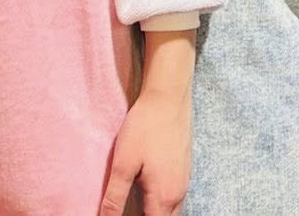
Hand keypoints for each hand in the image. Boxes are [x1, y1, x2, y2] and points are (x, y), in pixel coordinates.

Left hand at [100, 29, 194, 215]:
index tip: (123, 215)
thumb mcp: (123, 164)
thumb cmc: (145, 127)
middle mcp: (178, 193)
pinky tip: (149, 192)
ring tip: (137, 208)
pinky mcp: (184, 167)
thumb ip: (114, 198)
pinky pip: (175, 197)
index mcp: (164, 197)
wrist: (169, 95)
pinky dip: (162, 203)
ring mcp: (184, 180)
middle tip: (127, 212)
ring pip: (172, 211)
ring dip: (155, 213)